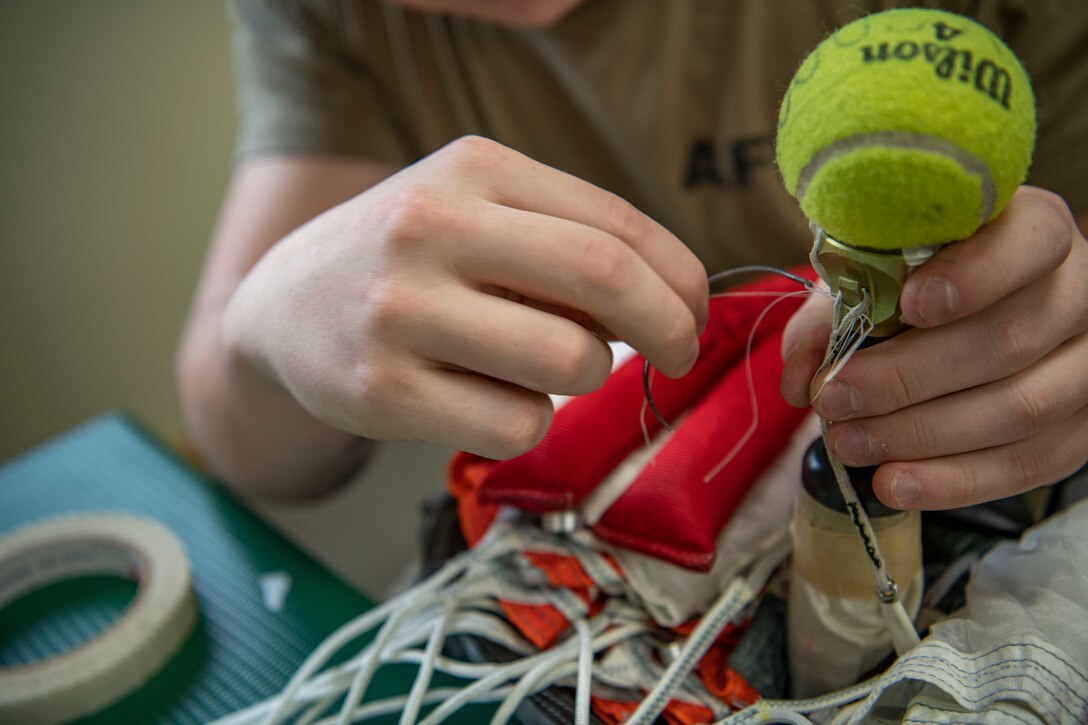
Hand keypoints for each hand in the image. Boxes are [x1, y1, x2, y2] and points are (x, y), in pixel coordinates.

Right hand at [222, 136, 706, 458]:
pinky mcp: (383, 393)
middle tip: (678, 353)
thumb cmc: (407, 258)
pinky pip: (515, 425)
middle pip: (603, 279)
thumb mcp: (474, 208)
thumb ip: (564, 236)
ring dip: (587, 377)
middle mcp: (430, 227)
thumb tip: (669, 301)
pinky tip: (488, 400)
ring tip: (550, 369)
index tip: (693, 311)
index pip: (615, 224)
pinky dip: (528, 421)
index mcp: (472, 169)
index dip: (680, 277)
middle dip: (669, 327)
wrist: (281, 307)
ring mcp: (401, 312)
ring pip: (566, 363)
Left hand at [782, 186, 1087, 509]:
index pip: (1029, 241)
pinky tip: (894, 484)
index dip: (974, 275)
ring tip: (849, 443)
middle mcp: (1078, 293)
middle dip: (908, 377)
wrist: (965, 325)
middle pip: (1009, 339)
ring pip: (1021, 408)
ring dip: (922, 435)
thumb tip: (802, 376)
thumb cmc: (914, 288)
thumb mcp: (871, 276)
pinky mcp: (1082, 430)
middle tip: (834, 398)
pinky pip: (1027, 464)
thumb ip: (833, 310)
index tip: (910, 304)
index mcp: (1034, 232)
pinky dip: (954, 481)